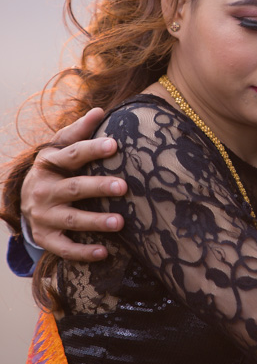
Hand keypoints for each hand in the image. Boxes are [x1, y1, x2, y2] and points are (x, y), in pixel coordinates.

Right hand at [22, 108, 126, 260]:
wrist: (26, 199)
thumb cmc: (55, 168)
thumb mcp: (60, 147)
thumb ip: (79, 131)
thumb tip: (99, 110)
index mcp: (49, 163)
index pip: (72, 155)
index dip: (92, 149)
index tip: (114, 144)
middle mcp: (44, 189)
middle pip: (74, 188)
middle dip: (98, 187)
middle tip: (123, 186)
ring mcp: (44, 215)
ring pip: (72, 219)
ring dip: (96, 221)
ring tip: (120, 222)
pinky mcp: (46, 237)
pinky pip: (64, 248)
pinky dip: (83, 252)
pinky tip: (104, 252)